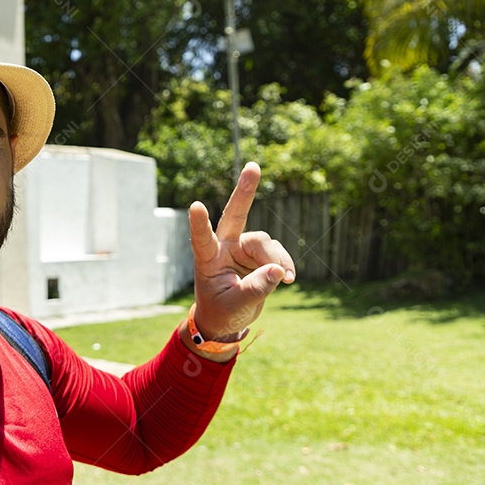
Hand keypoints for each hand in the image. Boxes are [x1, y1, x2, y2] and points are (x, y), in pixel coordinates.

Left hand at [187, 162, 295, 342]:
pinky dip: (284, 264)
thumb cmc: (222, 311)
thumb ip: (255, 289)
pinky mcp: (259, 254)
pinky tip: (288, 278)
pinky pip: (277, 253)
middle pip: (235, 215)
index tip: (196, 205)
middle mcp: (224, 247)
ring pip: (265, 242)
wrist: (228, 318)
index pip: (202, 239)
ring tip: (285, 279)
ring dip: (276, 259)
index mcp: (207, 259)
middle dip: (245, 191)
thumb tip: (278, 270)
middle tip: (253, 166)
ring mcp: (243, 248)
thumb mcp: (235, 306)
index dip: (199, 223)